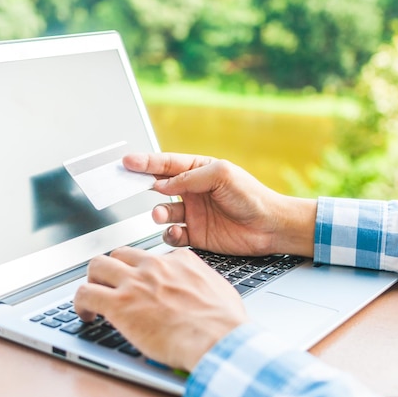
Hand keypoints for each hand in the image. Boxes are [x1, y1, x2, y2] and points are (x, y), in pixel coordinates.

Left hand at [74, 246, 247, 370]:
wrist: (218, 338)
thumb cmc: (224, 322)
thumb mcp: (218, 288)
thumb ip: (201, 282)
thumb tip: (199, 289)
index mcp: (178, 260)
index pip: (150, 257)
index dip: (141, 271)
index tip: (140, 284)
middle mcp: (153, 266)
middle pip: (119, 254)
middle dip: (112, 269)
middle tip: (111, 285)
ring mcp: (134, 282)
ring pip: (97, 266)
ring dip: (92, 280)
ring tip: (93, 296)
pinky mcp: (118, 304)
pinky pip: (85, 293)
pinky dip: (80, 303)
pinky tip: (86, 314)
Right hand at [124, 153, 316, 256]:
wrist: (270, 227)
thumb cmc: (252, 196)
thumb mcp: (221, 175)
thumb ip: (190, 177)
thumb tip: (163, 183)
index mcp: (198, 171)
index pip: (167, 164)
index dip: (146, 162)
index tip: (128, 161)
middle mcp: (192, 192)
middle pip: (159, 186)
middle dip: (142, 185)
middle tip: (128, 186)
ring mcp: (192, 214)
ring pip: (163, 212)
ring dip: (158, 213)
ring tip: (159, 214)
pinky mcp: (195, 235)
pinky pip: (172, 234)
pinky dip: (169, 234)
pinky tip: (176, 231)